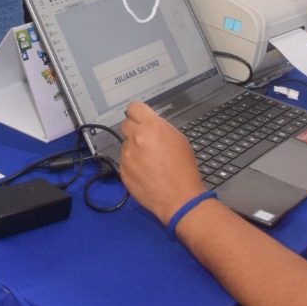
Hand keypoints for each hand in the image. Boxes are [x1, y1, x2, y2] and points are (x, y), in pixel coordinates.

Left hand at [119, 101, 207, 224]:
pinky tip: (145, 172)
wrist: (179, 197)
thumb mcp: (178, 139)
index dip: (137, 113)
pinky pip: (124, 160)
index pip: (134, 107)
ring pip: (125, 144)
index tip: (139, 118)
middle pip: (125, 124)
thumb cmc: (183, 169)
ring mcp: (127, 154)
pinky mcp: (122, 170)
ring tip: (149, 161)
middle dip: (134, 130)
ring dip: (134, 148)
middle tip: (145, 140)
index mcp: (151, 126)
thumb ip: (160, 128)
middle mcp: (136, 138)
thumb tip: (149, 125)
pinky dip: (132, 164)